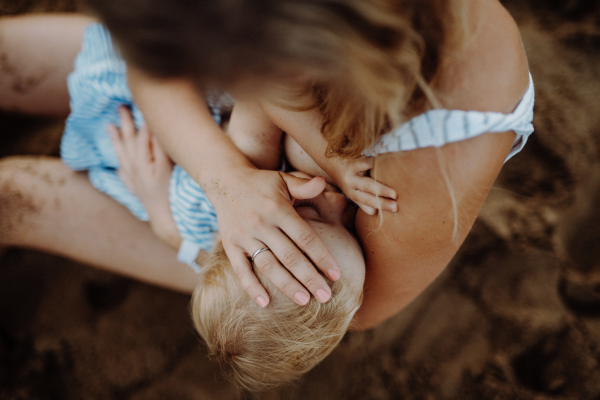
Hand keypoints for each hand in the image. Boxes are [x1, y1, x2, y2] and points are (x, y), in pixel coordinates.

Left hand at [108, 106, 180, 248]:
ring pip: (122, 155)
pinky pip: (124, 174)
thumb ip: (160, 147)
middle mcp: (134, 169)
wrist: (166, 219)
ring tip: (109, 127)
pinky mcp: (136, 190)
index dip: (142, 120)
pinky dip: (120, 166)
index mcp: (141, 161)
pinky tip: (118, 163)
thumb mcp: (168, 167)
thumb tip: (155, 130)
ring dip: (116, 140)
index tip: (142, 104)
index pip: (141, 135)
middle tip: (121, 107)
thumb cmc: (170, 192)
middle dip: (125, 124)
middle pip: (128, 142)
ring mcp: (134, 180)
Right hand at [209, 167, 340, 307]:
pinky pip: (240, 269)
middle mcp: (261, 223)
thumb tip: (323, 182)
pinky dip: (251, 287)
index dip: (321, 256)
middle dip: (309, 278)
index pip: (304, 237)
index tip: (336, 275)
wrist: (225, 181)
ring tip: (303, 301)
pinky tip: (265, 303)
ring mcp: (244, 236)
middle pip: (289, 256)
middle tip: (326, 297)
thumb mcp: (283, 179)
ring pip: (268, 265)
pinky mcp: (230, 245)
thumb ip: (304, 185)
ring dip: (286, 285)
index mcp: (278, 208)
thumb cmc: (262, 183)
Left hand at [331, 156, 397, 214]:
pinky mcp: (352, 163)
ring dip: (381, 190)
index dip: (379, 208)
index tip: (395, 211)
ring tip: (394, 193)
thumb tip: (379, 210)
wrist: (330, 159)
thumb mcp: (354, 189)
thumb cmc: (349, 175)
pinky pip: (366, 164)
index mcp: (354, 196)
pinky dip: (376, 165)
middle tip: (396, 207)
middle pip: (367, 198)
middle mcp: (351, 188)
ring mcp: (351, 176)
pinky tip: (388, 167)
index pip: (368, 206)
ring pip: (367, 185)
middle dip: (382, 204)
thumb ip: (365, 199)